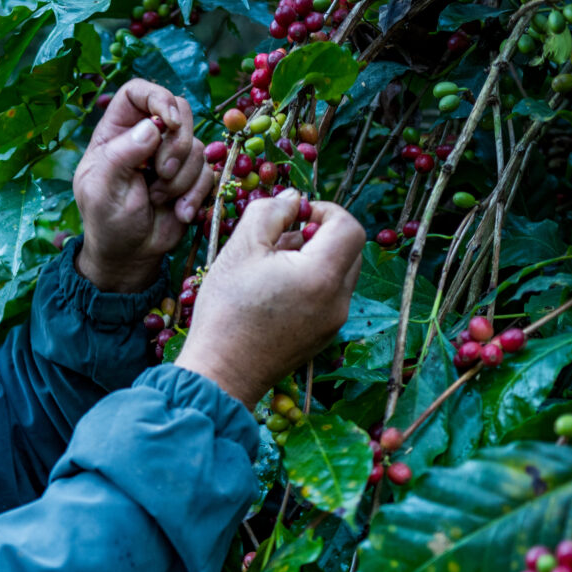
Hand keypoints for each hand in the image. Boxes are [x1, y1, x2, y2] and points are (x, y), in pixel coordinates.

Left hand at [72, 80, 217, 291]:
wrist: (129, 255)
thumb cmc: (107, 221)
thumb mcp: (102, 189)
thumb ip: (121, 154)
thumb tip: (152, 126)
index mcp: (116, 132)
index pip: (137, 92)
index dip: (157, 97)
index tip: (168, 122)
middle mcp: (146, 137)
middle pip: (178, 110)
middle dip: (176, 143)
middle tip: (161, 172)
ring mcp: (170, 156)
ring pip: (196, 145)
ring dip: (181, 177)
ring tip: (158, 199)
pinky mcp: (191, 178)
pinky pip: (208, 172)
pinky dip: (195, 194)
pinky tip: (178, 213)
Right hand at [175, 191, 365, 409]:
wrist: (220, 373)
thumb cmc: (226, 310)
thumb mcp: (240, 249)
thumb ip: (270, 212)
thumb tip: (294, 198)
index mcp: (322, 275)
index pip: (350, 226)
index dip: (325, 211)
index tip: (295, 215)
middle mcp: (338, 300)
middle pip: (350, 249)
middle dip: (321, 234)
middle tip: (282, 240)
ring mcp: (333, 322)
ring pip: (340, 273)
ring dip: (315, 258)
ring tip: (273, 266)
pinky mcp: (323, 337)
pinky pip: (329, 297)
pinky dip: (311, 283)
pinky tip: (275, 291)